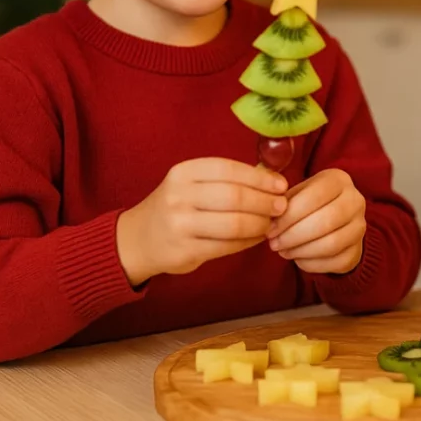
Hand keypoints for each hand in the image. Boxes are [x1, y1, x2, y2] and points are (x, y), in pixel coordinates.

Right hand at [116, 158, 287, 286]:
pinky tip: (257, 237)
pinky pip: (227, 246)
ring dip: (259, 224)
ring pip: (233, 224)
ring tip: (271, 224)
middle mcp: (178, 196)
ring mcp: (180, 225)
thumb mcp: (192, 183)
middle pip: (234, 197)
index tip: (281, 185)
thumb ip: (226, 180)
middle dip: (264, 202)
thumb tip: (273, 181)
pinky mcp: (185, 251)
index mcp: (183, 172)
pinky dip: (248, 242)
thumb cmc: (177, 206)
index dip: (260, 178)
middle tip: (281, 207)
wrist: (138, 238)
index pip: (229, 169)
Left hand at [266, 168, 366, 274]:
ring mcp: (359, 228)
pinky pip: (334, 262)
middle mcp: (355, 201)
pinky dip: (311, 263)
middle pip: (326, 221)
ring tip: (283, 251)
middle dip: (294, 235)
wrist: (334, 222)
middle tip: (274, 243)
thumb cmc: (309, 205)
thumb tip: (271, 219)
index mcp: (339, 180)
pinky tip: (297, 259)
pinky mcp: (357, 251)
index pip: (315, 196)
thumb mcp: (298, 194)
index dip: (290, 215)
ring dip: (301, 251)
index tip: (271, 229)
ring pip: (331, 244)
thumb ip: (284, 203)